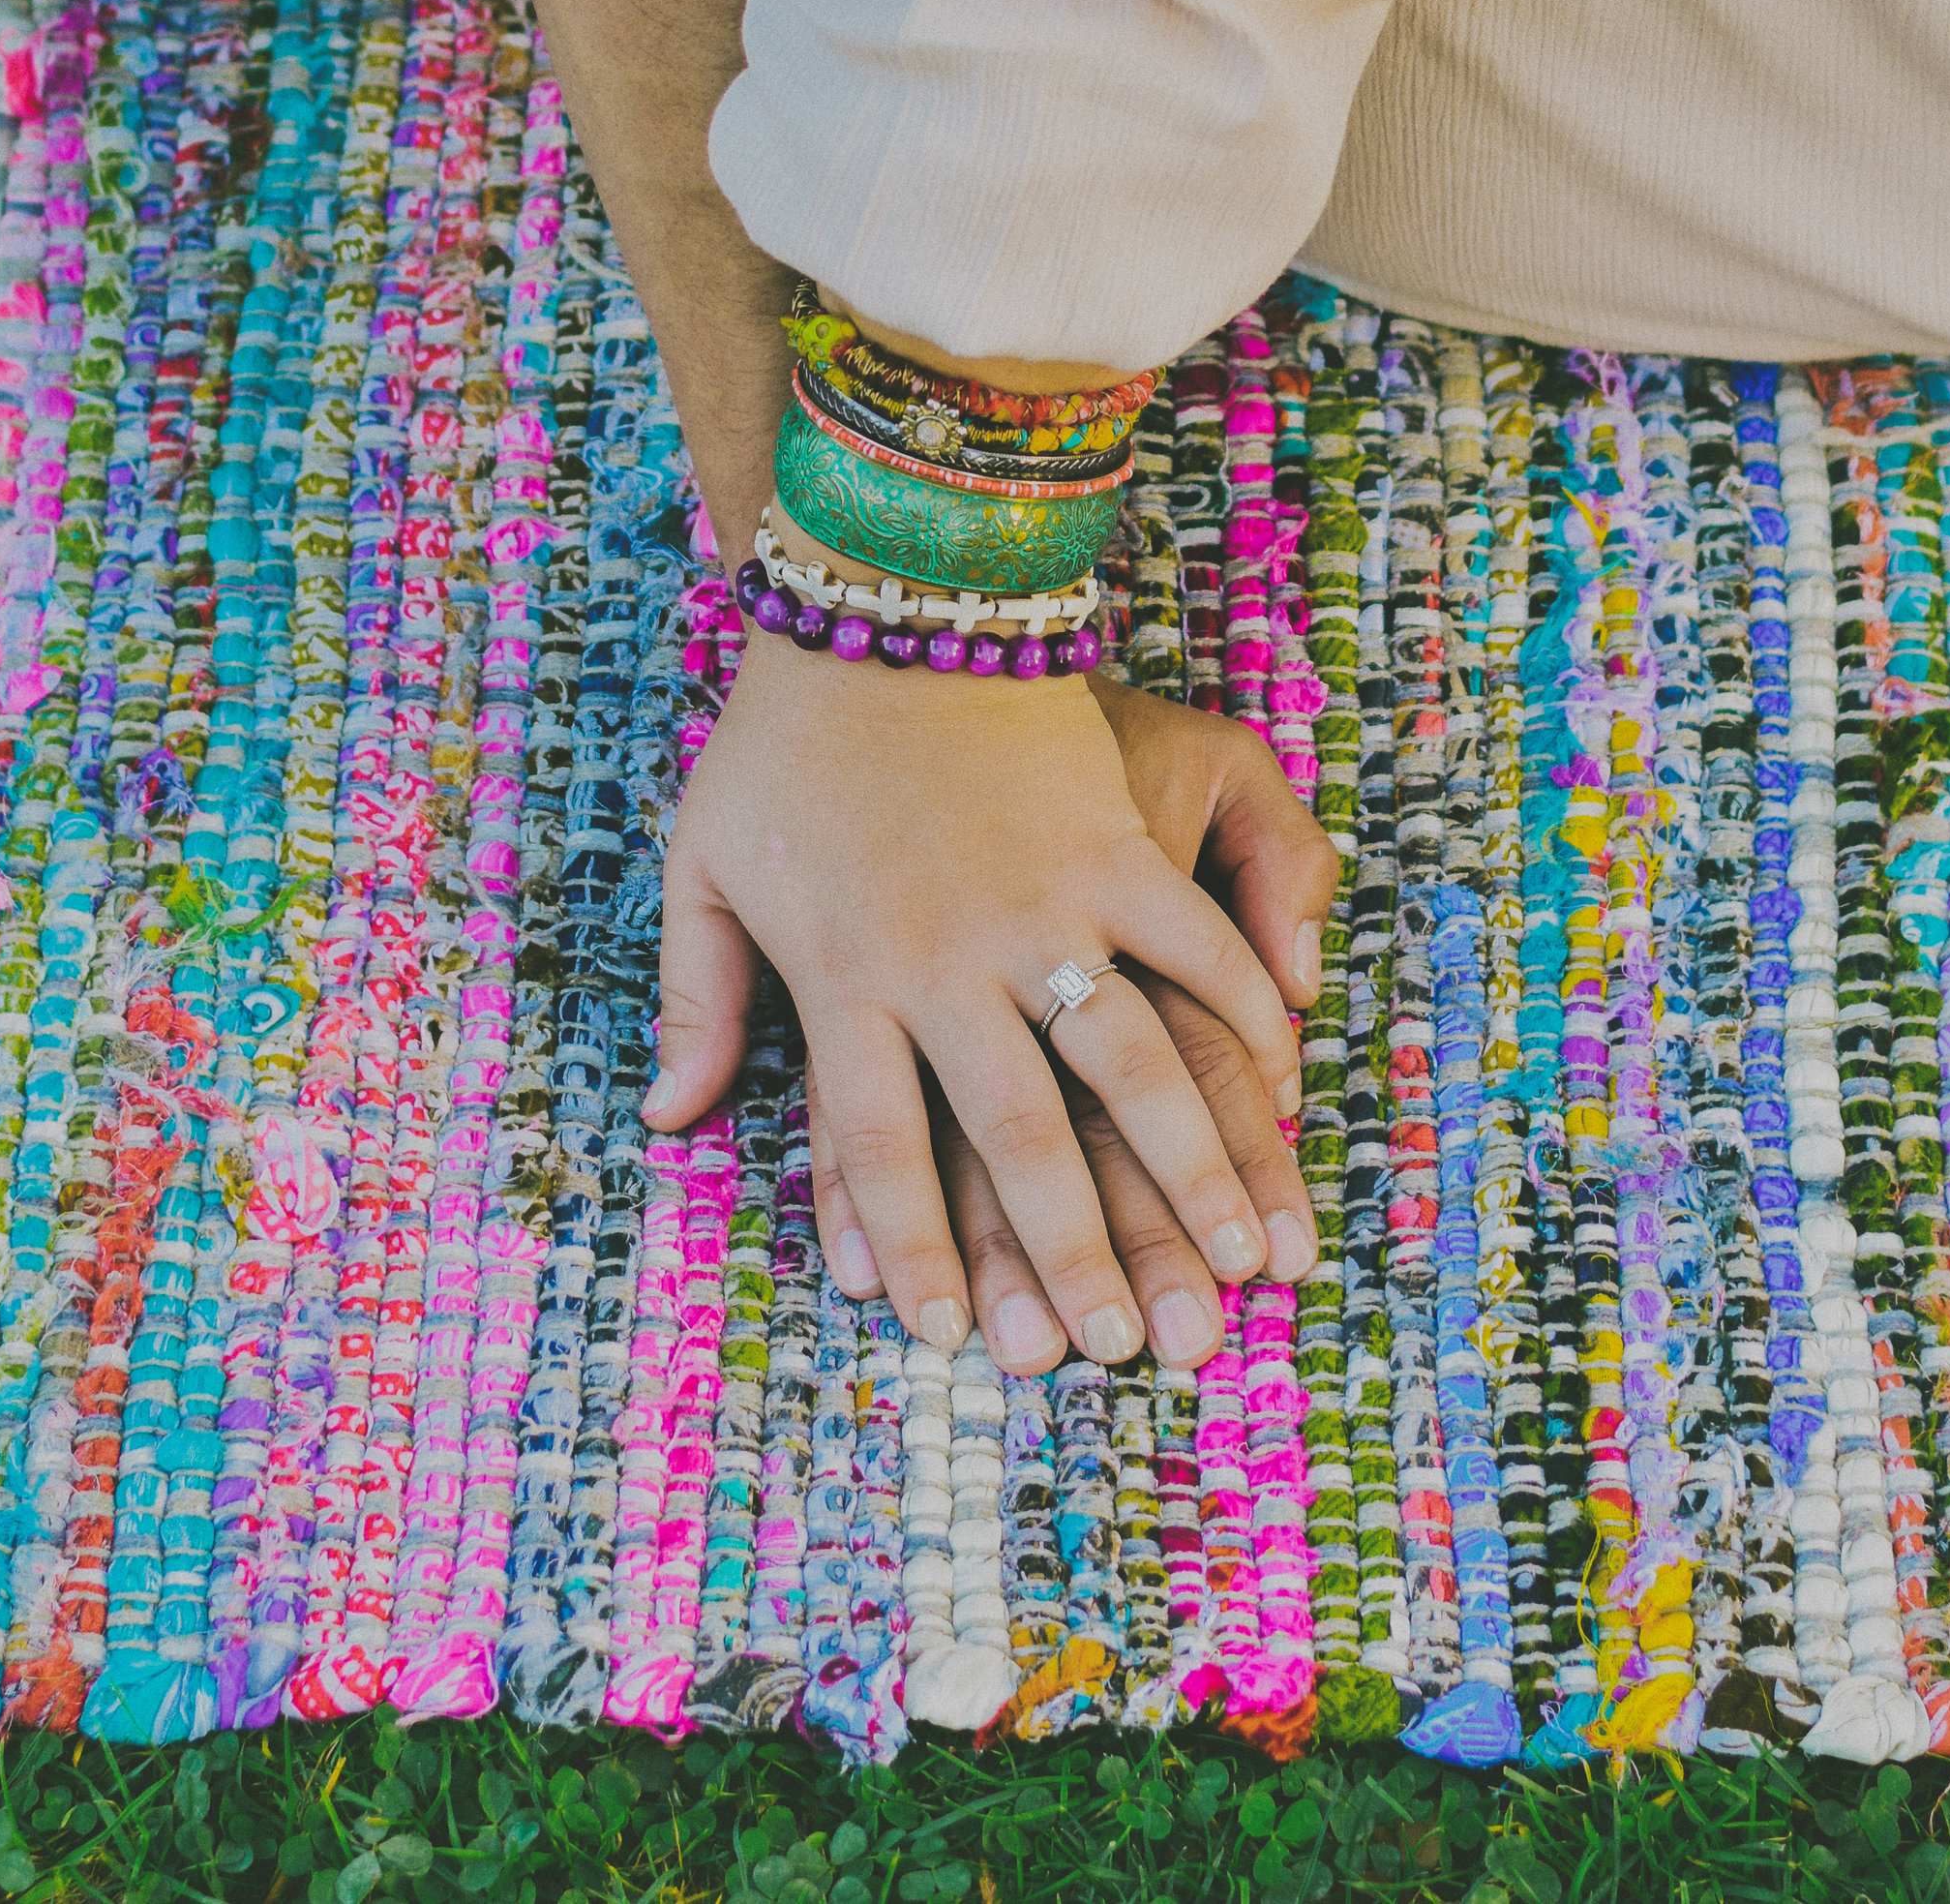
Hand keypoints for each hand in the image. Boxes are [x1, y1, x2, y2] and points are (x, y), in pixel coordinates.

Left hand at [649, 652, 1338, 1363]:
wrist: (877, 598)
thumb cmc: (782, 738)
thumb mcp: (703, 867)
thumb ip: (695, 999)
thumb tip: (670, 1116)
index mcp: (844, 977)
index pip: (877, 1146)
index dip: (908, 1245)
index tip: (938, 1334)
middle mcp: (944, 958)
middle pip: (1014, 1133)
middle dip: (1073, 1251)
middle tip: (1123, 1351)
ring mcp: (1038, 900)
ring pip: (1124, 1059)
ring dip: (1189, 1165)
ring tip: (1238, 1256)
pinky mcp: (1108, 841)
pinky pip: (1190, 939)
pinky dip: (1241, 1008)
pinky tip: (1279, 1080)